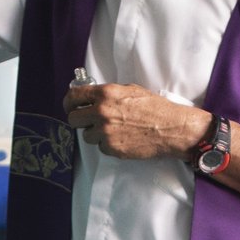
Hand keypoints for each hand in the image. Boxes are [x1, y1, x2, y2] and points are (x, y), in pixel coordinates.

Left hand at [63, 82, 209, 160]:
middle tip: (89, 121)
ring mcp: (105, 132)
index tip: (70, 106)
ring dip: (95, 134)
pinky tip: (122, 138)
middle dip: (80, 120)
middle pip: (73, 119)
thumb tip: (92, 97)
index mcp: (106, 94)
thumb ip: (108, 93)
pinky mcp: (111, 148)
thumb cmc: (155, 108)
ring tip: (113, 130)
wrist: (171, 128)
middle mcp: (102, 112)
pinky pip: (100, 147)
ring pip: (86, 136)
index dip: (68, 103)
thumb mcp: (130, 90)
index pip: (73, 97)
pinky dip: (108, 145)